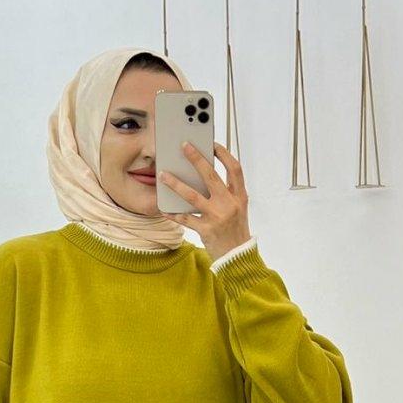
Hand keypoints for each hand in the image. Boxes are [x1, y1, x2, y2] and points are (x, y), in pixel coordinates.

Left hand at [158, 141, 251, 262]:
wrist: (237, 258)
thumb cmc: (235, 231)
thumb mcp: (238, 209)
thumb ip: (226, 192)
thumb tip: (204, 175)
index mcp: (240, 196)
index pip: (234, 169)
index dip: (224, 154)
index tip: (212, 144)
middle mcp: (230, 204)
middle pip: (211, 176)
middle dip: (196, 158)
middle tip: (184, 146)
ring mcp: (217, 217)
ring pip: (192, 196)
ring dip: (176, 184)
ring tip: (163, 175)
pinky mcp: (206, 230)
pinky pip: (185, 218)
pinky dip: (173, 213)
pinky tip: (163, 208)